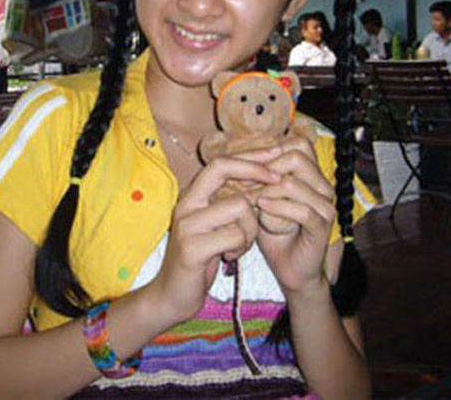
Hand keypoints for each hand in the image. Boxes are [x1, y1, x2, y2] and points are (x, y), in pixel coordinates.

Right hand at [151, 151, 281, 323]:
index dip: (249, 156)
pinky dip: (242, 246)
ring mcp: (187, 225)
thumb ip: (229, 202)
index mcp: (192, 195)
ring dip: (251, 227)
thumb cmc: (200, 257)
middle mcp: (186, 204)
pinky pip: (235, 235)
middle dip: (256, 171)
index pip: (220, 162)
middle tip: (280, 180)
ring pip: (239, 205)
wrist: (171, 296)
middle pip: (222, 169)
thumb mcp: (215, 224)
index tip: (276, 154)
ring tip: (242, 244)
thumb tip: (262, 176)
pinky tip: (231, 256)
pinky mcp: (192, 248)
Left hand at [254, 136, 335, 295]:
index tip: (248, 166)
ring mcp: (325, 205)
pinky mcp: (322, 226)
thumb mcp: (263, 197)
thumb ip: (257, 178)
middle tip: (243, 182)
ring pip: (294, 182)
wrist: (290, 268)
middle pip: (296, 157)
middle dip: (265, 169)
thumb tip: (235, 156)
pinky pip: (301, 209)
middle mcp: (323, 185)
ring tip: (247, 198)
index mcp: (312, 174)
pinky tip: (261, 208)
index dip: (270, 151)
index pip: (298, 144)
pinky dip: (277, 207)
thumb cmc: (275, 231)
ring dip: (265, 189)